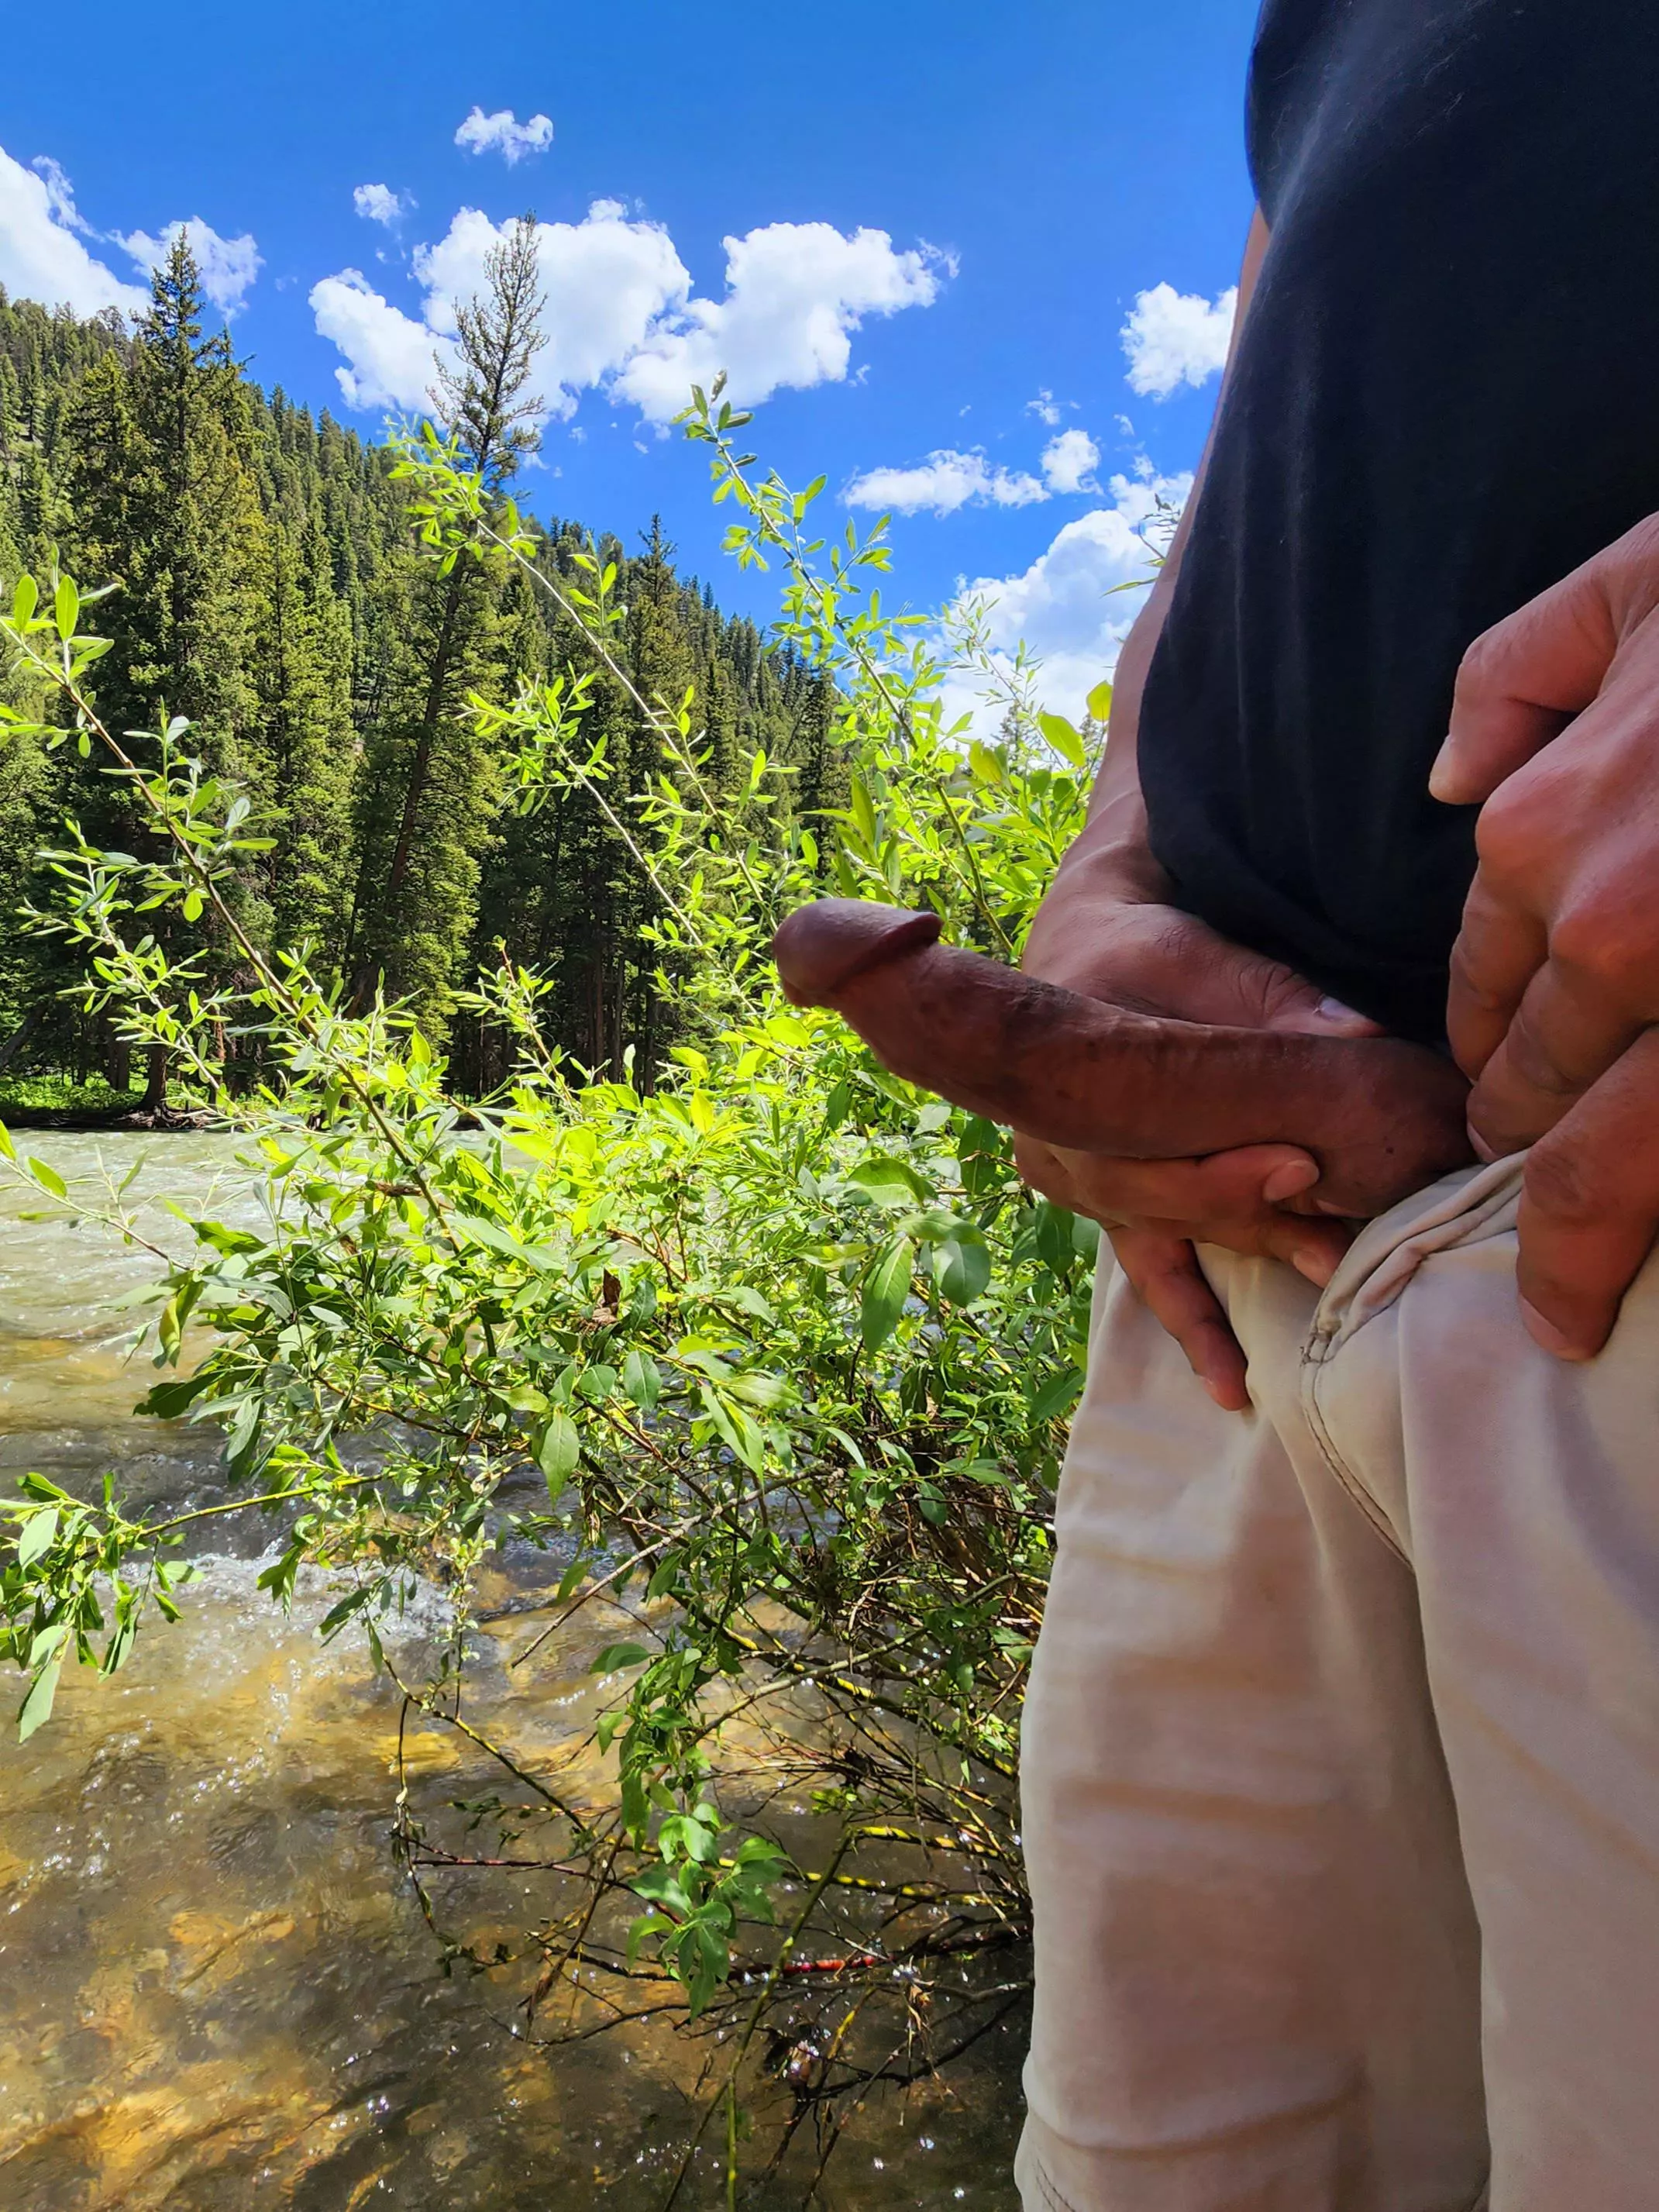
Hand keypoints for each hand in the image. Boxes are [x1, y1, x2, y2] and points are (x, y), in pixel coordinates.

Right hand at [1017, 897, 1384, 1410]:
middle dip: (1241, 1227)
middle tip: (1324, 1250)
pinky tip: (1231, 1387)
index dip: (1217, 1167)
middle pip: (1153, 1206)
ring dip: (1212, 1309)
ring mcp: (1083, 1185)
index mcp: (1060, 1086)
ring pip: (1156, 1250)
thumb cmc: (1135, 945)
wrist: (1079, 950)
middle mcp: (1059, 1149)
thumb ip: (1262, 995)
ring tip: (1257, 1375)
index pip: (1140, 1145)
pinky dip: (1192, 1325)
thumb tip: (1354, 1034)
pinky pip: (1153, 1271)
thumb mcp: (1188, 951)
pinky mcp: (1117, 1204)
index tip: (1299, 1167)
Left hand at [1434, 513, 1658, 1356]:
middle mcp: (1610, 929)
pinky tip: (1609, 1282)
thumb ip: (1518, 676)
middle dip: (1520, 1145)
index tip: (1498, 1101)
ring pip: (1602, 1164)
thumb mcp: (1643, 582)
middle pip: (1526, 1086)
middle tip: (1524, 1197)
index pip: (1480, 988)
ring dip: (1574, 1237)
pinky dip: (1636, 1228)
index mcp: (1549, 828)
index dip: (1490, 1052)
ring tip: (1560, 1298)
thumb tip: (1446, 783)